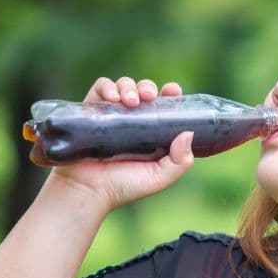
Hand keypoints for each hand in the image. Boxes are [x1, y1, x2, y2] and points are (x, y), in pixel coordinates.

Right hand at [44, 76, 194, 213]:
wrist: (89, 191)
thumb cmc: (124, 186)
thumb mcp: (160, 177)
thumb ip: (180, 161)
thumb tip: (188, 132)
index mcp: (151, 132)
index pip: (163, 105)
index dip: (170, 94)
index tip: (173, 90)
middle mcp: (132, 120)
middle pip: (143, 90)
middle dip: (147, 87)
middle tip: (148, 97)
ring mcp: (111, 114)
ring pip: (123, 85)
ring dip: (129, 86)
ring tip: (130, 101)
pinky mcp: (91, 110)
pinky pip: (100, 88)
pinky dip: (107, 87)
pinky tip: (113, 98)